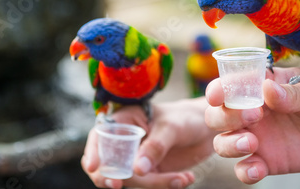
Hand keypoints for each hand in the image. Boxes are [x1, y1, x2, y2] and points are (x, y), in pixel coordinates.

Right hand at [82, 98, 214, 188]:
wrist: (206, 129)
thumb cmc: (186, 118)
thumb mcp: (172, 128)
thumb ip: (155, 146)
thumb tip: (137, 170)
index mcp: (125, 120)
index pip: (100, 136)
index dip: (92, 152)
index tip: (93, 167)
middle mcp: (125, 141)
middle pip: (108, 164)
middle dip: (118, 177)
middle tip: (122, 185)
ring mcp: (136, 158)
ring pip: (131, 179)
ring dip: (154, 184)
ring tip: (182, 178)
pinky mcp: (149, 172)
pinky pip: (148, 185)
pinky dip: (165, 186)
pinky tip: (185, 178)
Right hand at [205, 67, 299, 183]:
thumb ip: (293, 93)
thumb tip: (267, 92)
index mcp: (262, 86)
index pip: (230, 85)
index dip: (219, 89)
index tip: (220, 96)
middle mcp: (254, 111)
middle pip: (218, 115)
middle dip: (225, 117)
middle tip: (254, 117)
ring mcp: (260, 137)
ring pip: (223, 142)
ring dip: (228, 144)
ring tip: (252, 144)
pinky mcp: (270, 161)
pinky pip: (244, 169)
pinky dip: (244, 171)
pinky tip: (258, 169)